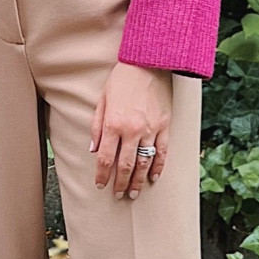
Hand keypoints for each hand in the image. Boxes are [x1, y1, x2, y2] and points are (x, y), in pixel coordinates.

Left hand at [89, 60, 171, 199]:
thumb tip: (93, 150)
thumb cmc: (121, 79)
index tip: (100, 185)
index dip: (102, 175)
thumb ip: (97, 126)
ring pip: (144, 162)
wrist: (148, 62)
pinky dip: (158, 167)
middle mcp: (132, 130)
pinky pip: (162, 152)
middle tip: (118, 195)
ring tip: (133, 193)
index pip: (106, 158)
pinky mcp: (165, 126)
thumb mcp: (102, 100)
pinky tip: (154, 177)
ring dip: (138, 180)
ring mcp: (151, 129)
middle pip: (125, 165)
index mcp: (113, 124)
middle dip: (120, 183)